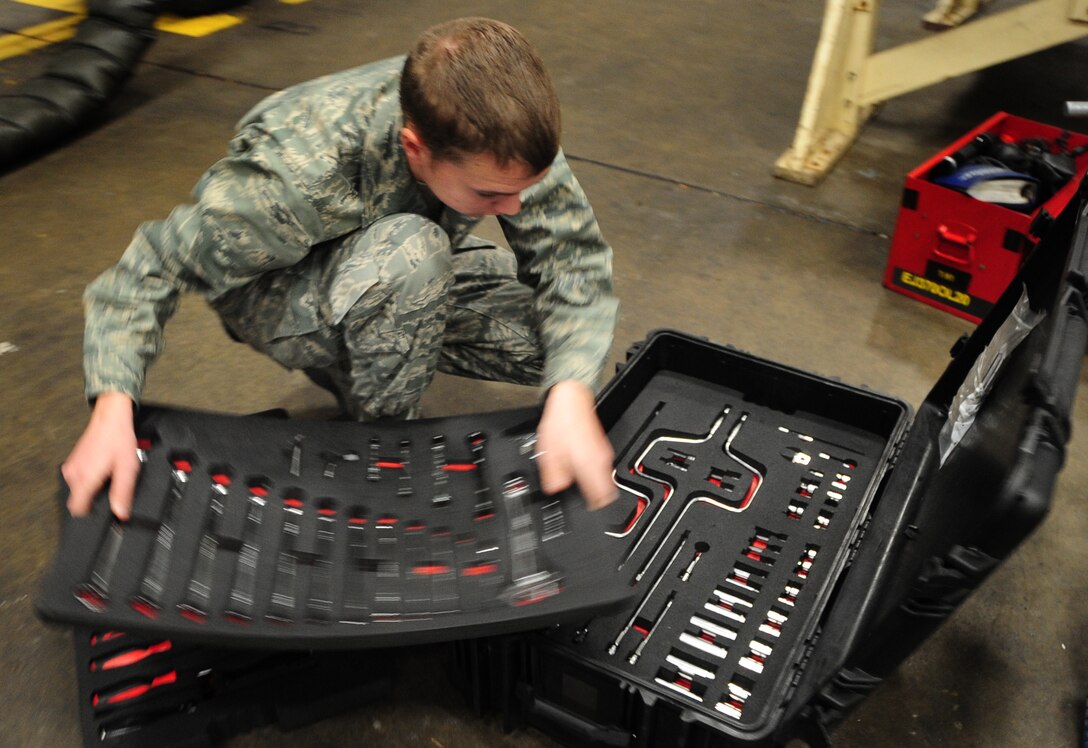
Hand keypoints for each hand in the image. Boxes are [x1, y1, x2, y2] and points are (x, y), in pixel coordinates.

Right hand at [62, 392, 139, 519]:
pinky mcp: (73, 462)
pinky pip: (78, 479)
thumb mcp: (127, 469)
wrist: (111, 418)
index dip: (91, 515)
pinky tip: (102, 470)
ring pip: (78, 490)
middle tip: (110, 490)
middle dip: (93, 501)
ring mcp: (71, 467)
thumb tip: (121, 512)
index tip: (102, 512)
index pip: (77, 510)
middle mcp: (73, 474)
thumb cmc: (118, 439)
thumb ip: (123, 493)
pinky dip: (89, 480)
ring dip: (92, 489)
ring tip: (108, 477)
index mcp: (84, 479)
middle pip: (78, 501)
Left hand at [535, 380, 617, 509]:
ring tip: (579, 486)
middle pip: (606, 493)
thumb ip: (552, 475)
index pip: (602, 499)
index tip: (590, 516)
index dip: (596, 512)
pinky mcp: (603, 449)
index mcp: (588, 465)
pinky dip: (594, 475)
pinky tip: (581, 471)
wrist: (572, 399)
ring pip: (605, 480)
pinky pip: (602, 469)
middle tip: (585, 505)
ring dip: (595, 487)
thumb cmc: (561, 422)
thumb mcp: (547, 452)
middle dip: (596, 501)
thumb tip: (556, 489)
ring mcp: (605, 455)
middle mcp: (601, 462)